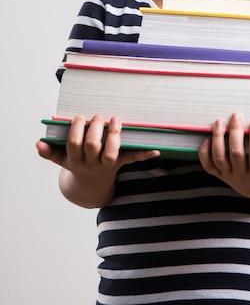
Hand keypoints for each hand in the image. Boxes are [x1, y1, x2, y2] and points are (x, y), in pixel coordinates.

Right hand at [36, 114, 159, 206]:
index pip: (74, 144)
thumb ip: (50, 153)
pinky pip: (132, 159)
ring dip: (114, 136)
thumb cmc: (77, 164)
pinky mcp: (120, 164)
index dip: (77, 130)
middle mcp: (91, 163)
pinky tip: (157, 150)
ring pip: (111, 153)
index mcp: (76, 160)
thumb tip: (38, 143)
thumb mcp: (63, 161)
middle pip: (93, 146)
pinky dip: (145, 155)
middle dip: (95, 129)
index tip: (79, 117)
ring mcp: (107, 165)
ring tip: (115, 120)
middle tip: (97, 115)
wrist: (91, 188)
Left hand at [199, 112, 249, 204]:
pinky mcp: (218, 174)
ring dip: (218, 139)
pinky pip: (208, 166)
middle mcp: (241, 175)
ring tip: (219, 121)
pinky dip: (204, 153)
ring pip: (220, 158)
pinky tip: (206, 139)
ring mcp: (228, 174)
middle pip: (236, 153)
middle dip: (236, 133)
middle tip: (236, 115)